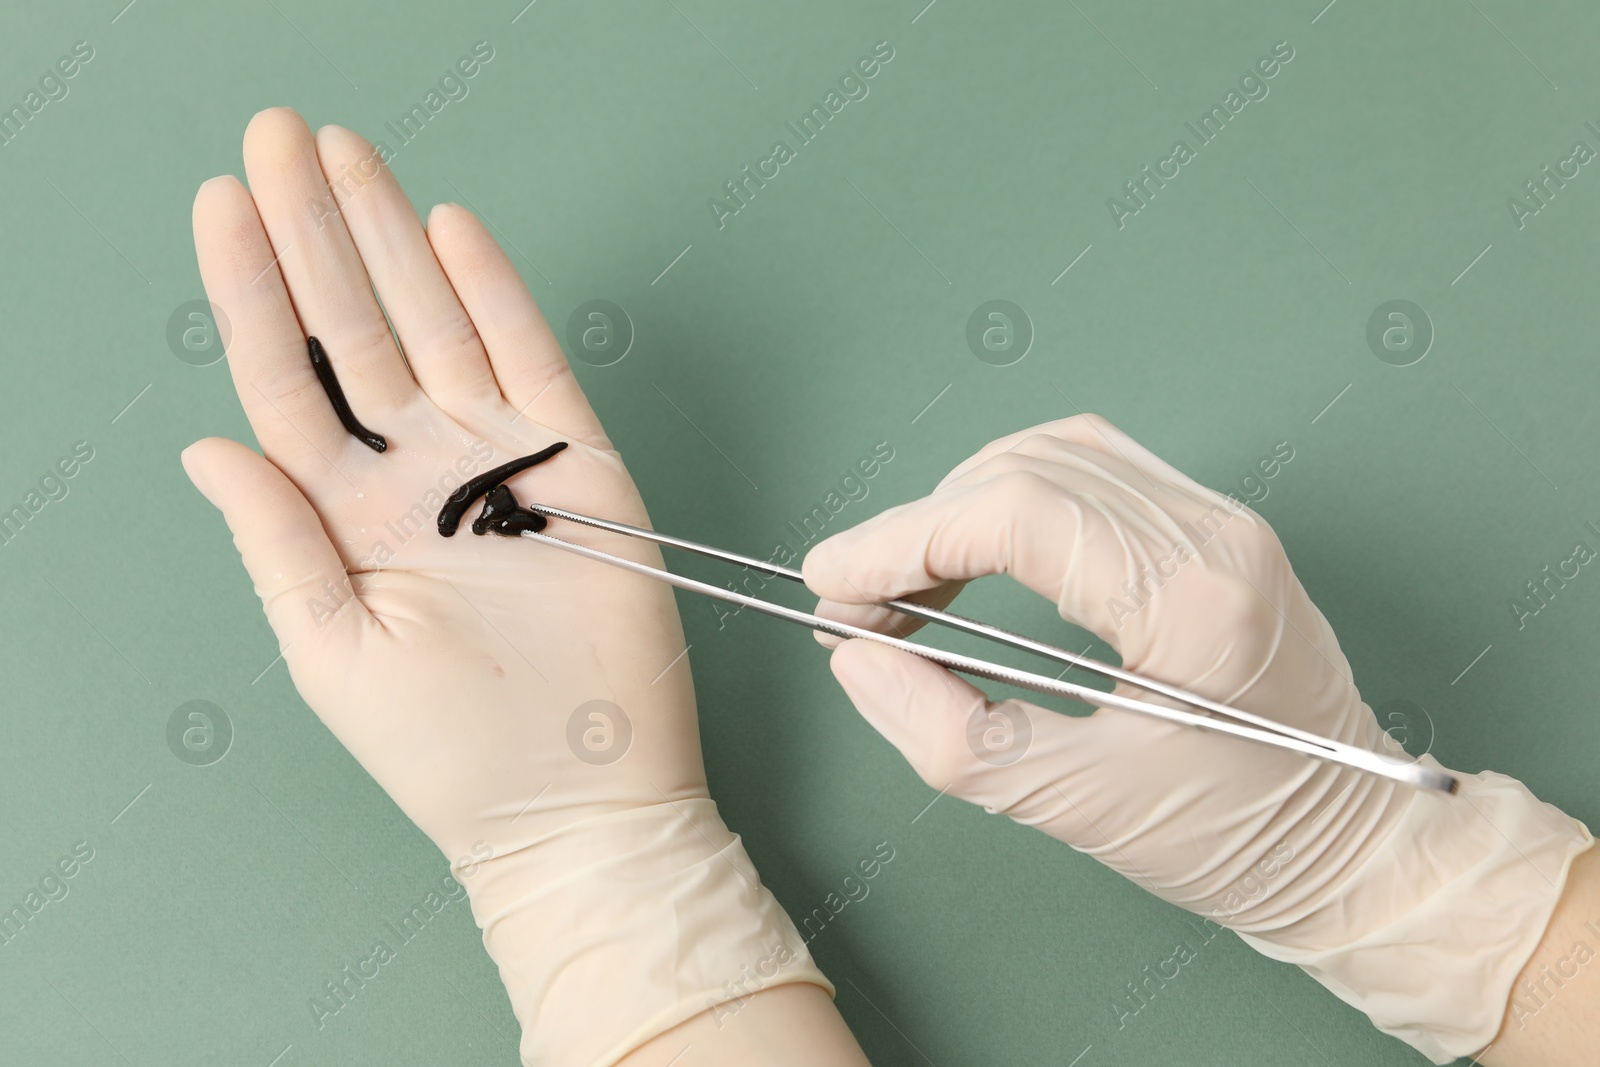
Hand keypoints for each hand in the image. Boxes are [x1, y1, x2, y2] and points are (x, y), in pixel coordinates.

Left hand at [185, 108, 834, 1066]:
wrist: (576, 803)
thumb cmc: (450, 755)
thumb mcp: (331, 653)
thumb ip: (276, 540)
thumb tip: (208, 444)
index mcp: (348, 516)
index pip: (289, 379)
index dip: (252, 290)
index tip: (220, 201)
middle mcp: (418, 474)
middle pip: (353, 328)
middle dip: (311, 231)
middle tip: (277, 134)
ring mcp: (500, 463)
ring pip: (434, 323)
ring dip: (388, 237)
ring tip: (344, 156)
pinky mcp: (579, 467)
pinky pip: (531, 360)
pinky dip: (494, 293)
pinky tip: (450, 230)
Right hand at [803, 414, 1589, 1062]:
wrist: (1354, 849)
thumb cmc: (1234, 841)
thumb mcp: (1078, 809)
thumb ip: (952, 735)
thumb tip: (859, 661)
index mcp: (1195, 598)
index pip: (1017, 512)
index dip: (903, 539)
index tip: (830, 587)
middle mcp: (1215, 533)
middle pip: (1026, 470)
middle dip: (918, 528)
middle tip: (855, 607)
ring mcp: (1221, 520)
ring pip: (1054, 456)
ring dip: (960, 507)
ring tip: (906, 588)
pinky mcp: (1213, 530)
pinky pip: (1090, 475)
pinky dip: (1010, 505)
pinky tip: (974, 562)